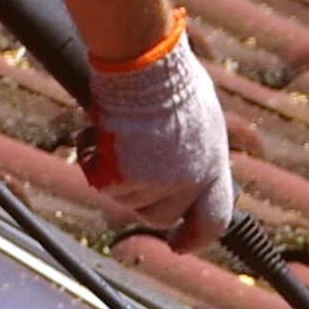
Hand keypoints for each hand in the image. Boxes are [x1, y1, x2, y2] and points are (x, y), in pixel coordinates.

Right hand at [81, 22, 233, 251]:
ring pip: (126, 199)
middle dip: (143, 199)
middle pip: (160, 217)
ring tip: (119, 132)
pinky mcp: (122, 179)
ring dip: (117, 172)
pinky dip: (93, 160)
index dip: (197, 238)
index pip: (215, 220)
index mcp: (214, 167)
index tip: (180, 244)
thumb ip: (197, 153)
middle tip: (130, 169)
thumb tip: (192, 170)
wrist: (144, 64)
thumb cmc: (171, 79)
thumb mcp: (202, 120)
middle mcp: (189, 182)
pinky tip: (97, 133)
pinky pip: (101, 183)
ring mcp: (155, 183)